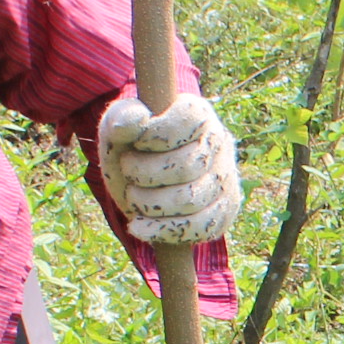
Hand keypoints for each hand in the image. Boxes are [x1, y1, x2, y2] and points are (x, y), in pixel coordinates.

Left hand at [98, 91, 241, 243]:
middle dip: (144, 174)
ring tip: (133, 197)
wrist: (142, 182)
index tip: (136, 143)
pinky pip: (201, 228)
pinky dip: (163, 230)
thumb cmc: (132, 149)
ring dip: (148, 203)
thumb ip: (121, 118)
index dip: (156, 135)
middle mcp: (219, 143)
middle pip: (187, 166)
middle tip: (129, 171)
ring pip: (191, 200)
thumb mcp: (118, 128)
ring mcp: (225, 178)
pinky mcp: (224, 211)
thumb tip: (135, 118)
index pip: (189, 120)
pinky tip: (140, 226)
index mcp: (198, 113)